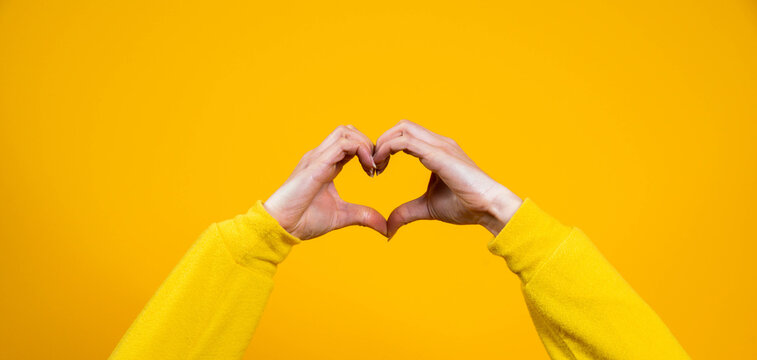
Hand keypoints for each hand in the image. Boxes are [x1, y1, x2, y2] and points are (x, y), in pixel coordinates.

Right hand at [264, 125, 387, 239]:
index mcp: (326, 164)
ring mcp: (317, 157)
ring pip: (345, 131)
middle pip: (348, 131)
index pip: (349, 143)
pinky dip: (361, 150)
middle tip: (377, 167)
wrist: (282, 226)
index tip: (375, 172)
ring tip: (372, 166)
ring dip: (365, 144)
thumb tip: (385, 227)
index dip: (367, 152)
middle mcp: (321, 156)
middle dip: (368, 143)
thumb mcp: (342, 216)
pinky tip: (367, 169)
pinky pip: (343, 144)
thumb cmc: (304, 220)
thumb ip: (363, 216)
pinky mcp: (316, 163)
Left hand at [373, 120, 522, 238]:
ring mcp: (439, 145)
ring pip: (402, 128)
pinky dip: (388, 149)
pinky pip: (406, 141)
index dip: (386, 148)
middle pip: (401, 126)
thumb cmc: (466, 206)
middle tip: (373, 167)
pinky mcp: (438, 154)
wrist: (490, 208)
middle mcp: (438, 142)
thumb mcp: (426, 208)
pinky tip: (381, 167)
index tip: (376, 170)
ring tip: (375, 167)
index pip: (405, 135)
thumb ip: (406, 213)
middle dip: (382, 142)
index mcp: (436, 150)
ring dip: (382, 144)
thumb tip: (388, 228)